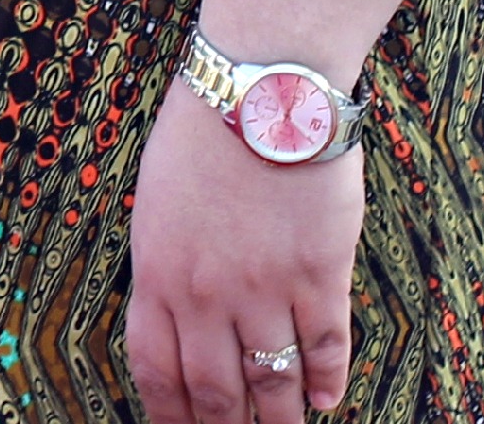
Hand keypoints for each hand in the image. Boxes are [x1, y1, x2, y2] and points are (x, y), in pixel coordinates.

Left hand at [126, 73, 359, 422]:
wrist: (260, 92)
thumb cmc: (202, 136)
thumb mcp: (157, 204)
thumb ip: (167, 266)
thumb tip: (176, 318)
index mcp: (156, 273)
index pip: (156, 369)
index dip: (169, 414)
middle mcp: (206, 295)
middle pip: (216, 392)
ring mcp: (265, 290)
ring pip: (274, 383)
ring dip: (282, 419)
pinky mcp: (319, 277)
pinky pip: (325, 349)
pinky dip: (327, 382)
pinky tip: (327, 399)